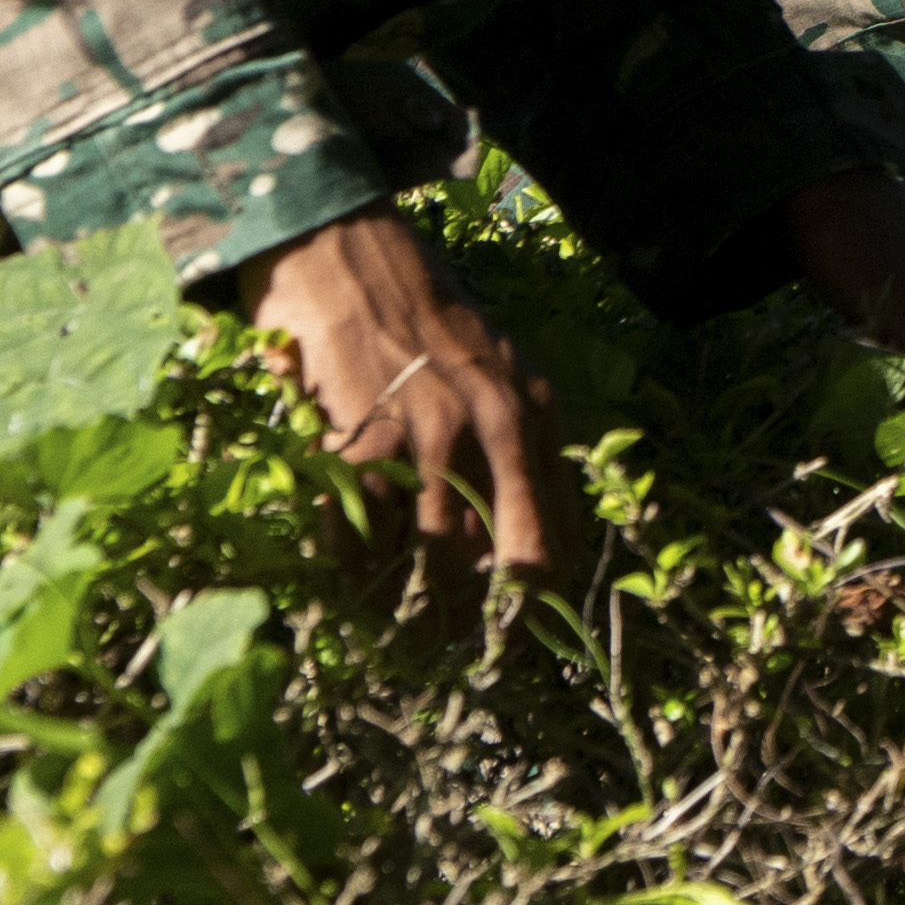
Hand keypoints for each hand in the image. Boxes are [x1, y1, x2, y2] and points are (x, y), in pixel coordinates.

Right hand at [238, 208, 573, 630]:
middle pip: (505, 563)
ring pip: (431, 562)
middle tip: (460, 652)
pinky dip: (353, 573)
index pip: (560, 537)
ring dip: (414, 610)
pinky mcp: (354, 438)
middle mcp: (489, 425)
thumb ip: (520, 447)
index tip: (521, 639)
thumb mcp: (499, 371)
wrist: (344, 251)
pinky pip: (361, 538)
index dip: (542, 603)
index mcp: (533, 413)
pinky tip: (350, 586)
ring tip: (399, 635)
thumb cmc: (424, 318)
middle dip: (486, 622)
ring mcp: (422, 434)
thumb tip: (530, 549)